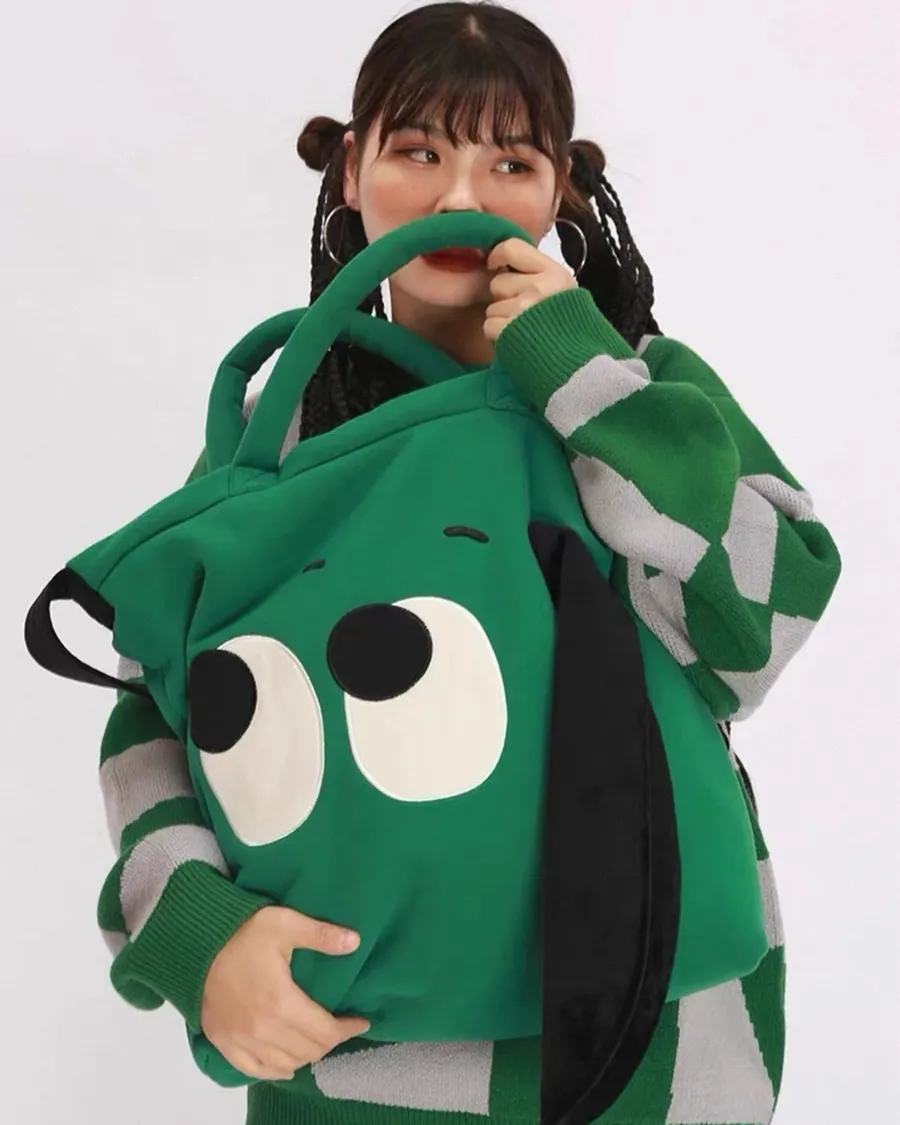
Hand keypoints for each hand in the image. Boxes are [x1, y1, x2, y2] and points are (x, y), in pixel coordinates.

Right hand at [201, 905, 369, 1081]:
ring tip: (317, 1039)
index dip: (348, 1028)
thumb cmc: (242, 931)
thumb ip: (321, 935)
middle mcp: (262, 1029)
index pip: (325, 1031)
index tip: (360, 1020)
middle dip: (330, 1041)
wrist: (195, 942)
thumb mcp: (284, 924)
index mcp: (281, 1002)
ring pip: (286, 1064)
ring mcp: (241, 1040)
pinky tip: (287, 1066)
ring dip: (306, 1055)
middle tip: (340, 1026)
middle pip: (309, 1050)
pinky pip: (254, 1070)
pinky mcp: (223, 1042)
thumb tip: (355, 941)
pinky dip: (275, 1071)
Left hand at [484, 237, 576, 341]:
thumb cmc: (574, 335)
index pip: (512, 247)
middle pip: (498, 283)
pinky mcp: (510, 331)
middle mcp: (539, 287)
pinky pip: (489, 327)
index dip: (498, 256)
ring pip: (492, 308)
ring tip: (524, 333)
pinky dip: (498, 338)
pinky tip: (517, 344)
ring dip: (502, 321)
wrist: (582, 371)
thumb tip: (508, 266)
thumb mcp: (566, 294)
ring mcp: (523, 309)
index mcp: (555, 274)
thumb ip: (540, 277)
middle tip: (524, 316)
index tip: (496, 266)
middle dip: (505, 299)